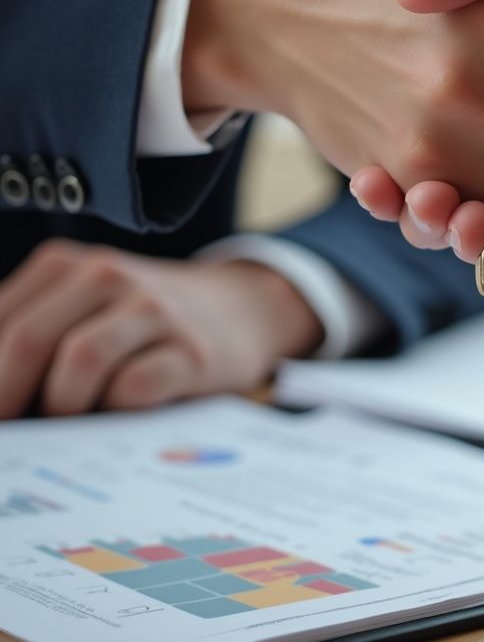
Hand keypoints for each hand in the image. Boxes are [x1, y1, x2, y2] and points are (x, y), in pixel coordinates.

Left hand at [0, 240, 321, 417]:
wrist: (243, 308)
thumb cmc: (142, 322)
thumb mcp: (81, 306)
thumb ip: (29, 333)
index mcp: (66, 265)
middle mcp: (109, 276)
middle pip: (28, 340)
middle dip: (8, 400)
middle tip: (15, 436)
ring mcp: (156, 310)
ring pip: (81, 357)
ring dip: (63, 405)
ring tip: (69, 422)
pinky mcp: (193, 351)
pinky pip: (137, 386)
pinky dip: (117, 410)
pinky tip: (122, 412)